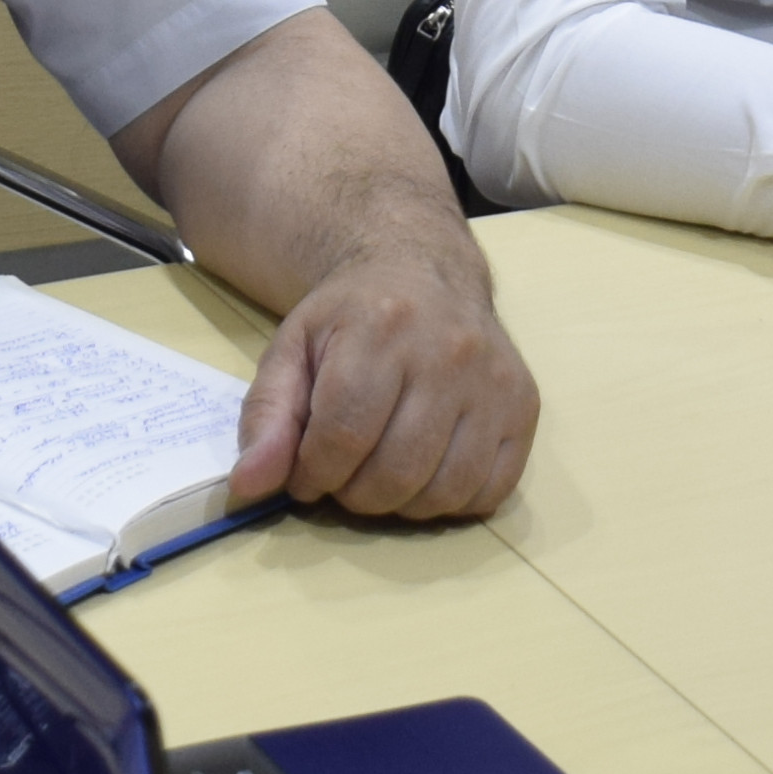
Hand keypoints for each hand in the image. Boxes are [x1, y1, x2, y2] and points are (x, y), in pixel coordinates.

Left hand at [231, 234, 532, 522]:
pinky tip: (425, 470)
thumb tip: (248, 487)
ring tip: (381, 471)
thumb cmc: (351, 317)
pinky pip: (489, 490)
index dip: (313, 474)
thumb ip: (266, 416)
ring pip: (443, 491)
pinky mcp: (524, 405)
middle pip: (394, 472)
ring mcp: (494, 380)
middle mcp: (449, 351)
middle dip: (353, 493)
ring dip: (400, 503)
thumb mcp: (292, 349)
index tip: (306, 472)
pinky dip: (450, 500)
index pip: (342, 438)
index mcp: (382, 328)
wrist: (423, 270)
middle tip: (343, 473)